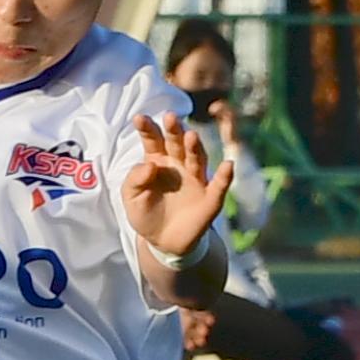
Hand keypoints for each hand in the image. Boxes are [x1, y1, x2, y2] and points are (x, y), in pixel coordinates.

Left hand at [124, 110, 227, 266]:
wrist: (163, 243)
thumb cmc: (146, 215)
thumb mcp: (131, 198)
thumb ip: (135, 179)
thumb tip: (150, 165)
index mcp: (157, 161)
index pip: (153, 141)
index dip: (147, 129)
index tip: (139, 118)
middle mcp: (178, 165)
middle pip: (177, 143)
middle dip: (174, 130)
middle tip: (170, 117)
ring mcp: (196, 180)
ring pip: (197, 159)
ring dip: (195, 147)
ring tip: (191, 136)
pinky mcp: (210, 198)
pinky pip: (219, 185)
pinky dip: (225, 175)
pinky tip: (228, 165)